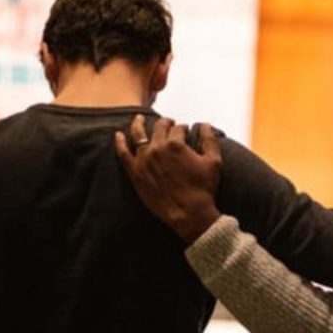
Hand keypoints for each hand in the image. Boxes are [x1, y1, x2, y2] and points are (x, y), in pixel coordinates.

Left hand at [115, 115, 221, 242]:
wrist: (188, 214)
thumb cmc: (203, 189)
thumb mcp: (214, 162)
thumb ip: (210, 139)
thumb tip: (205, 124)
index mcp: (176, 144)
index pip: (178, 128)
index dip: (183, 128)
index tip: (185, 131)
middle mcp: (157, 148)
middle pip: (159, 128)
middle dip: (166, 123)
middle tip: (169, 124)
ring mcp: (144, 160)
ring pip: (138, 134)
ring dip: (139, 124)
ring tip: (139, 118)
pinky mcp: (135, 173)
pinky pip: (123, 154)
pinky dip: (120, 142)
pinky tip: (118, 135)